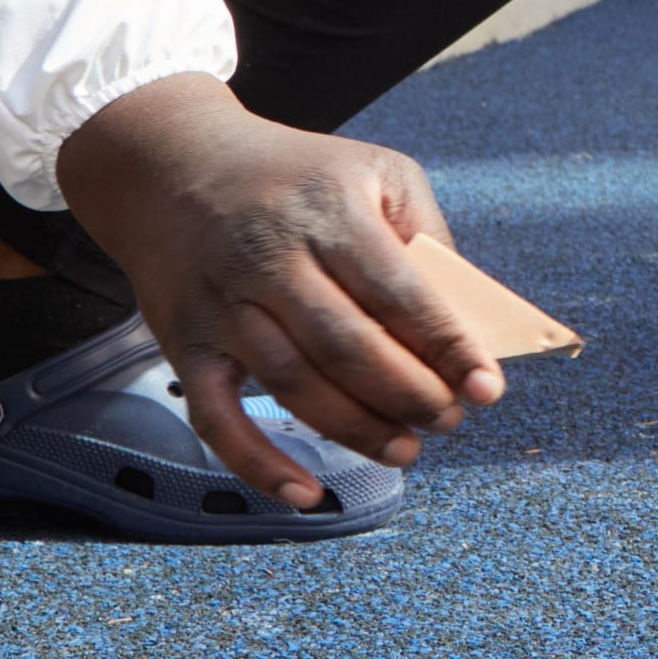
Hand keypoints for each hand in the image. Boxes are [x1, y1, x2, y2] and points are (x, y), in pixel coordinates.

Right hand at [54, 75, 501, 511]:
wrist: (171, 164)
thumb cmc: (295, 175)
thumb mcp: (375, 172)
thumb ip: (425, 236)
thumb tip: (467, 318)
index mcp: (328, 212)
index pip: (399, 291)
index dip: (448, 347)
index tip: (486, 390)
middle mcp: (269, 258)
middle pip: (347, 345)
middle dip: (408, 394)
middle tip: (447, 420)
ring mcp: (221, 304)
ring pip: (293, 383)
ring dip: (354, 428)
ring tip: (405, 449)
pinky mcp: (182, 342)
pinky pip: (215, 416)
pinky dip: (257, 462)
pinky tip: (307, 494)